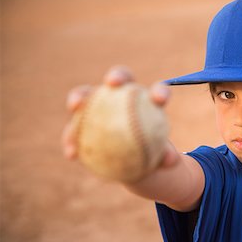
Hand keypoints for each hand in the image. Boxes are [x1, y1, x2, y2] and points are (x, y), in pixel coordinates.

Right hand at [62, 65, 177, 168]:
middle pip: (120, 80)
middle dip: (117, 75)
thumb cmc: (152, 157)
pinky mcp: (83, 124)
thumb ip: (166, 158)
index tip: (160, 100)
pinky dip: (71, 138)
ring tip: (75, 106)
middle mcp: (124, 98)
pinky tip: (72, 153)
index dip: (159, 92)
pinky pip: (75, 129)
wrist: (135, 166)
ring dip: (79, 96)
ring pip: (88, 97)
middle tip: (112, 83)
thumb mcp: (161, 160)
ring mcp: (101, 107)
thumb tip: (170, 160)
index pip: (157, 93)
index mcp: (149, 104)